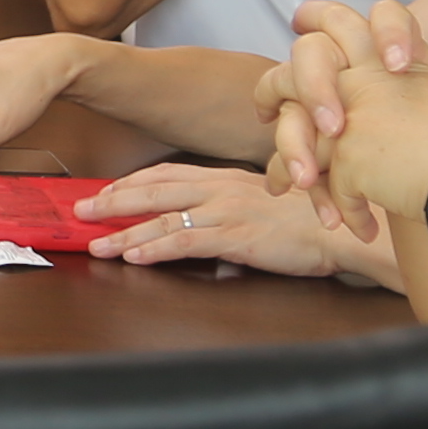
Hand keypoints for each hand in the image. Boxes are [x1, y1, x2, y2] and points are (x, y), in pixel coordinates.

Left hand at [78, 162, 354, 275]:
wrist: (347, 226)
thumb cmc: (311, 218)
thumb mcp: (264, 202)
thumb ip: (232, 206)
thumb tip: (208, 223)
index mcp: (225, 177)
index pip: (166, 173)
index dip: (131, 182)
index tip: (104, 189)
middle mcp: (220, 188)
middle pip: (153, 190)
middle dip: (113, 199)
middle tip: (81, 209)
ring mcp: (227, 211)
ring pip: (162, 218)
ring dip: (124, 231)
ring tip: (94, 241)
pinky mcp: (237, 236)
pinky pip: (186, 242)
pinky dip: (155, 248)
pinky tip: (133, 255)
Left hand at [271, 0, 427, 235]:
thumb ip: (409, 82)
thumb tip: (388, 88)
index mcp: (393, 57)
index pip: (345, 17)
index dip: (320, 17)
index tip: (302, 23)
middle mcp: (368, 76)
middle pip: (303, 59)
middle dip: (274, 87)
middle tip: (265, 111)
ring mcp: (355, 113)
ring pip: (296, 130)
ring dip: (290, 166)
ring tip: (290, 188)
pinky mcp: (350, 155)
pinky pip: (329, 185)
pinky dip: (343, 210)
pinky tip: (362, 226)